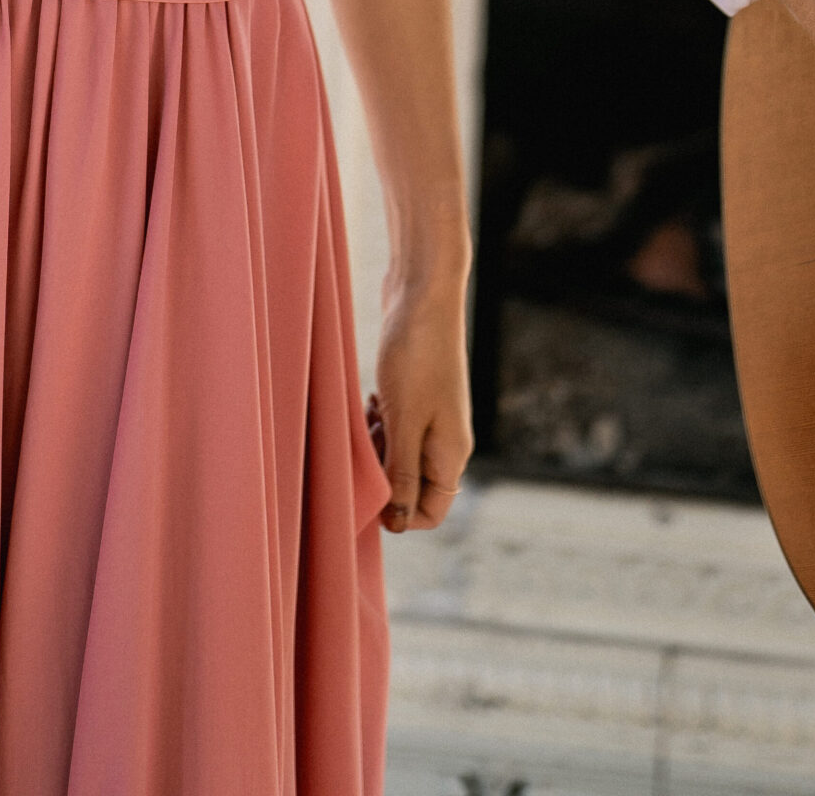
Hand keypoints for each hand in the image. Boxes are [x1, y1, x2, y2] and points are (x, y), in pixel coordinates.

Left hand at [373, 278, 472, 531]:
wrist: (423, 291)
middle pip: (412, 484)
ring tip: (367, 416)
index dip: (398, 514)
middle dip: (382, 474)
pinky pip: (396, 425)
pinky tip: (370, 399)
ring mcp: (434, 415)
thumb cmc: (416, 354)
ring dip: (377, 445)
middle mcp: (447, 439)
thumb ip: (401, 473)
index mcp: (451, 454)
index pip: (430, 512)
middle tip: (363, 444)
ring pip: (400, 453)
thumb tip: (397, 522)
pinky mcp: (418, 392)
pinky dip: (379, 420)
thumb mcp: (404, 420)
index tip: (366, 492)